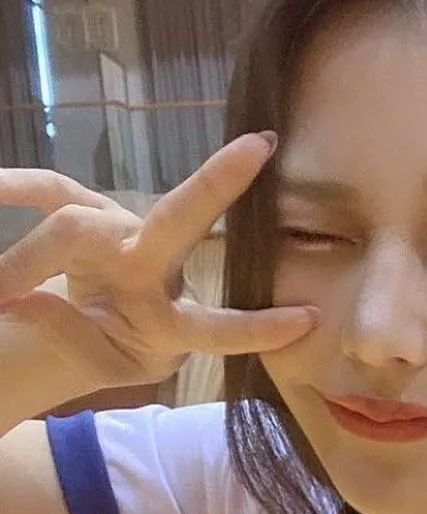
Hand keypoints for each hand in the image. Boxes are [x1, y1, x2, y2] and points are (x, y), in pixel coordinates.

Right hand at [0, 133, 315, 391]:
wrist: (81, 321)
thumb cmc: (111, 347)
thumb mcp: (106, 364)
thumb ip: (79, 347)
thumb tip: (30, 308)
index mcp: (171, 319)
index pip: (216, 326)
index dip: (257, 329)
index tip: (309, 320)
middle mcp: (153, 265)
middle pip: (178, 221)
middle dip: (217, 186)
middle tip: (259, 149)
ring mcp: (120, 234)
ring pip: (74, 224)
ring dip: (26, 263)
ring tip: (0, 296)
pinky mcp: (84, 212)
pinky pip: (47, 189)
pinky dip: (14, 187)